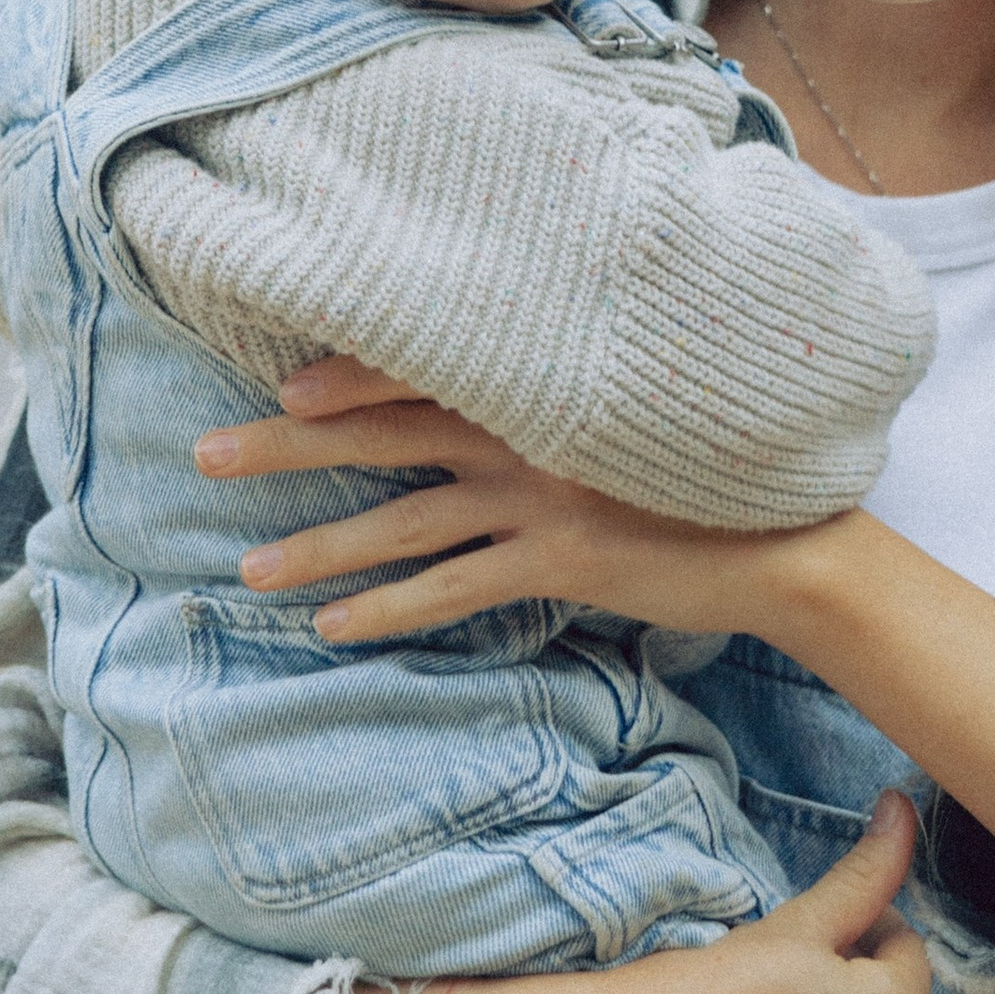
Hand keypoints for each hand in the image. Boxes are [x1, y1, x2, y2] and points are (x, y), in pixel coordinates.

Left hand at [196, 361, 828, 642]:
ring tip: (251, 572)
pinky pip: (453, 588)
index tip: (278, 386)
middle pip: (384, 431)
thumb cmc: (713, 464)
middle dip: (288, 445)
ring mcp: (544, 496)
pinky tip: (336, 627)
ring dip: (321, 547)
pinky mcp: (561, 561)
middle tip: (205, 454)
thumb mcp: (637, 406)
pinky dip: (389, 608)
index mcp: (544, 380)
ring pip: (404, 519)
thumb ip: (568, 393)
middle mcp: (531, 429)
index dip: (344, 375)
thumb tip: (502, 391)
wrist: (789, 536)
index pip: (420, 366)